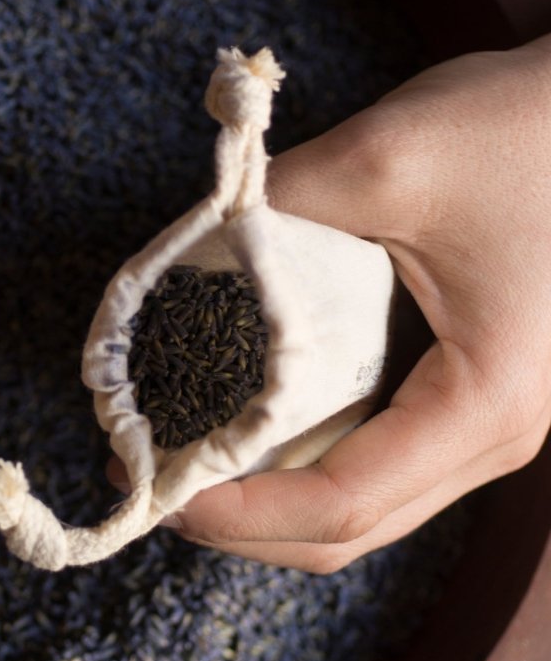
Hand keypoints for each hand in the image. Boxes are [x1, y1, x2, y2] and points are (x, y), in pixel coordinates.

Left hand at [117, 37, 550, 571]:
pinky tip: (238, 426)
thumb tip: (186, 257)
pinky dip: (296, 462)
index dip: (236, 512)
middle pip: (345, 529)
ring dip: (263, 498)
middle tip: (148, 478)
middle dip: (237, 519)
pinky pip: (370, 460)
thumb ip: (273, 213)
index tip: (155, 486)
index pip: (340, 502)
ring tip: (179, 456)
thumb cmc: (527, 130)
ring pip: (357, 505)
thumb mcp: (385, 160)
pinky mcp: (463, 397)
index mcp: (484, 402)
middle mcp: (492, 437)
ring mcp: (481, 426)